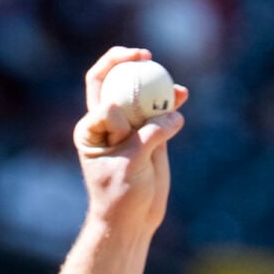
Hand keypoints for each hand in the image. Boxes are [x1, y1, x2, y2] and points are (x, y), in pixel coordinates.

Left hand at [72, 45, 187, 241]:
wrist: (134, 219)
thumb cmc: (121, 196)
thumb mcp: (130, 167)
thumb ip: (148, 136)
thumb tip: (173, 112)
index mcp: (90, 129)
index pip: (101, 100)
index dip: (116, 106)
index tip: (126, 130)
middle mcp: (107, 122)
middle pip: (112, 80)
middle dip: (125, 61)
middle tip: (144, 55)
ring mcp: (129, 125)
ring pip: (140, 93)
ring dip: (157, 83)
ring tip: (175, 88)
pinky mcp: (150, 132)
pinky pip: (161, 109)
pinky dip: (172, 100)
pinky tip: (183, 95)